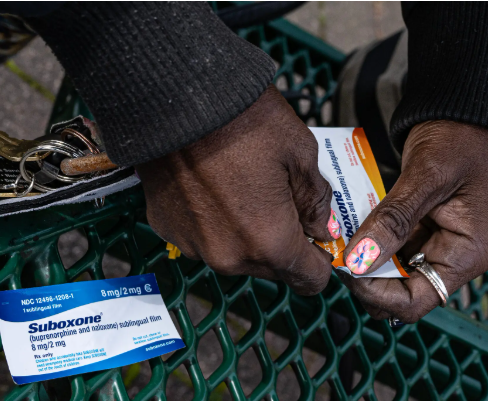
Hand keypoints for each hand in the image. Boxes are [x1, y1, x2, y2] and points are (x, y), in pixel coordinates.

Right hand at [136, 85, 338, 294]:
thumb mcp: (301, 154)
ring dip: (247, 233)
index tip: (318, 238)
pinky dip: (214, 221)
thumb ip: (317, 203)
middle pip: (272, 267)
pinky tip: (211, 185)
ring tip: (241, 187)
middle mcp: (229, 256)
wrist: (176, 95)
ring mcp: (193, 245)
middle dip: (283, 241)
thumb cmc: (245, 119)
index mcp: (270, 242)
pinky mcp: (166, 228)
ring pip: (237, 254)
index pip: (309, 281)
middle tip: (280, 199)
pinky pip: (204, 237)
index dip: (320, 261)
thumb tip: (321, 230)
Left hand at [338, 121, 487, 322]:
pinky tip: (351, 225)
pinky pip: (387, 247)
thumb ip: (393, 220)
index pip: (415, 301)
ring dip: (362, 258)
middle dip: (365, 276)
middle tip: (337, 250)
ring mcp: (433, 245)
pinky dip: (367, 240)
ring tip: (340, 235)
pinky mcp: (418, 231)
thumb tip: (358, 262)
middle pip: (398, 292)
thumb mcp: (425, 177)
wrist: (465, 112)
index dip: (375, 292)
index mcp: (465, 255)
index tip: (346, 267)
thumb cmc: (459, 139)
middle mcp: (451, 258)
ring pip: (388, 272)